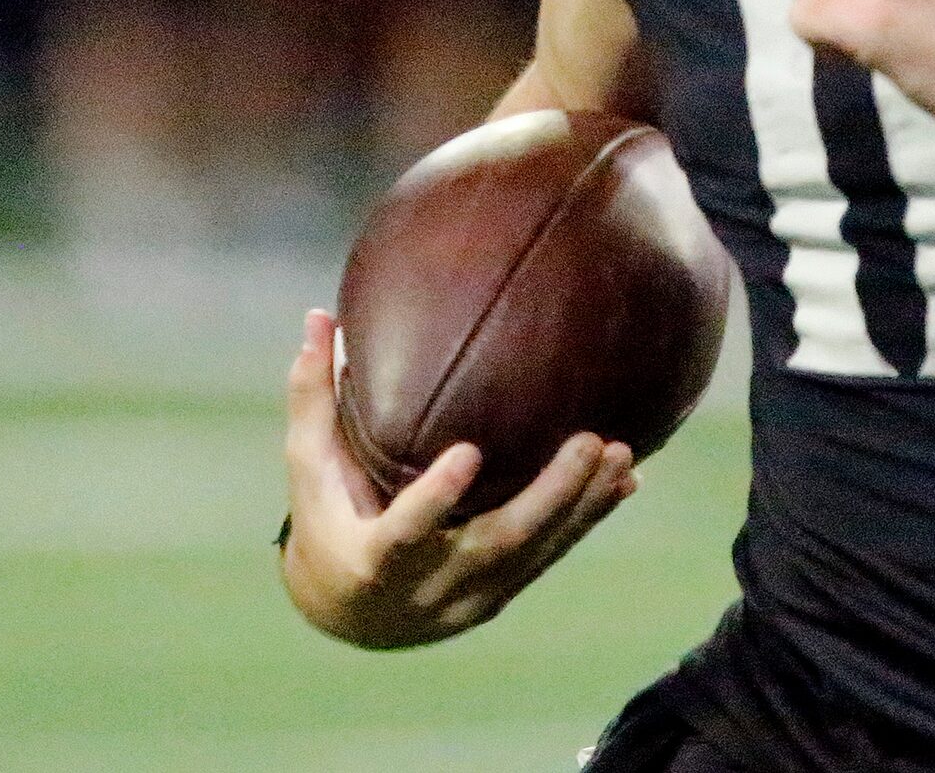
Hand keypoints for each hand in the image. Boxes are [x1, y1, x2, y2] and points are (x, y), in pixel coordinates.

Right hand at [279, 308, 634, 648]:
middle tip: (589, 440)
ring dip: (582, 505)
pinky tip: (625, 483)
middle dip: (550, 496)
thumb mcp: (310, 470)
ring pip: (534, 554)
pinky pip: (549, 559)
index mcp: (373, 559)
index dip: (436, 500)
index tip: (469, 453)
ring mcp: (470, 598)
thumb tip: (317, 318)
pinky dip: (586, 521)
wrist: (348, 615)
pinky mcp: (499, 596)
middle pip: (496, 545)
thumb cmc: (328, 522)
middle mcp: (427, 587)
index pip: (406, 533)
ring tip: (621, 453)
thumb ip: (313, 399)